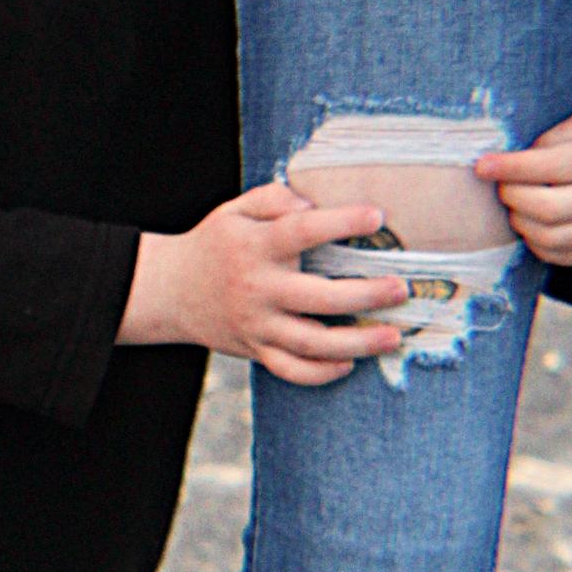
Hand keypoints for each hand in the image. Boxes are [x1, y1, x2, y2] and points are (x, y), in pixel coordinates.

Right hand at [119, 182, 408, 385]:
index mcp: (254, 246)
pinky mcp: (255, 350)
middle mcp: (257, 287)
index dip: (341, 222)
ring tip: (393, 335)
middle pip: (318, 297)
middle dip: (365, 295)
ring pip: (312, 343)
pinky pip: (292, 371)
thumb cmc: (214, 243)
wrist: (170, 290)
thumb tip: (311, 205)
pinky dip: (322, 372)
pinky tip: (350, 363)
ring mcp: (257, 324)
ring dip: (357, 343)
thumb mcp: (234, 210)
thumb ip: (272, 198)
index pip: (301, 231)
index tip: (377, 215)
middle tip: (401, 288)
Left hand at [473, 112, 571, 264]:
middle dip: (511, 197)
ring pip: (552, 237)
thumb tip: (517, 158)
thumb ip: (555, 137)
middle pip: (547, 208)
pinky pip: (563, 257)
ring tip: (514, 203)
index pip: (549, 167)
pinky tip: (531, 224)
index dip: (509, 167)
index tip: (482, 165)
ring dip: (521, 222)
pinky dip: (537, 243)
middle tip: (500, 185)